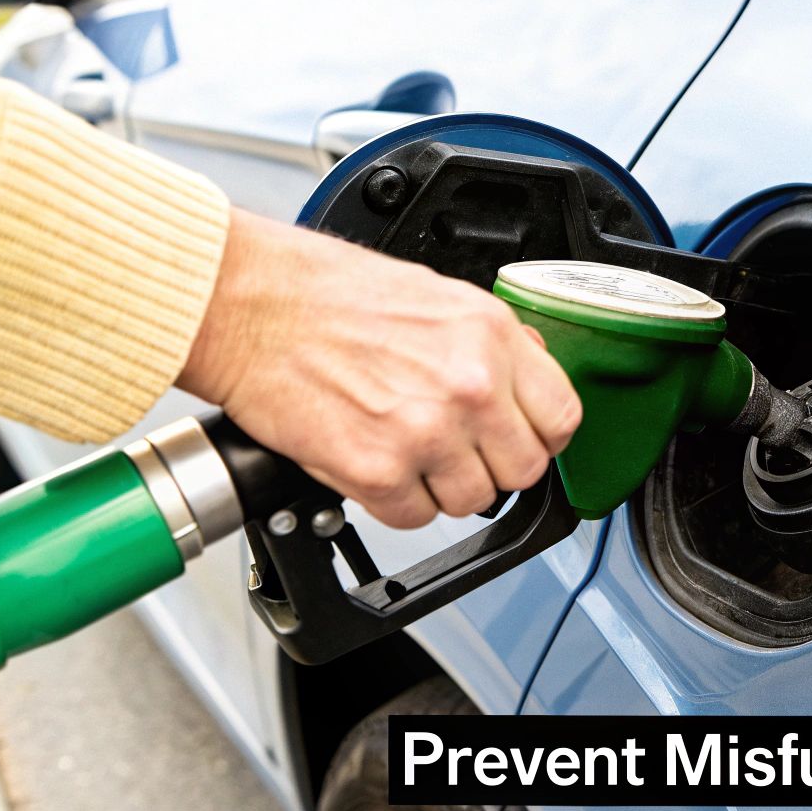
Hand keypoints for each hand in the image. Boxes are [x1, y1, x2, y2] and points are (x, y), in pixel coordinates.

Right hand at [177, 209, 581, 527]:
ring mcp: (426, 432)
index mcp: (490, 336)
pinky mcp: (378, 471)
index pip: (562, 418)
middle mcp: (469, 386)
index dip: (539, 434)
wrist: (249, 305)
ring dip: (441, 487)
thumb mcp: (437, 295)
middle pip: (524, 470)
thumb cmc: (325, 293)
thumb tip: (523, 377)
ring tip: (405, 449)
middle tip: (455, 447)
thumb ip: (489, 344)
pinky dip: (394, 501)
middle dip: (491, 465)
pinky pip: (415, 517)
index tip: (517, 436)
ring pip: (472, 501)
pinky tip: (372, 460)